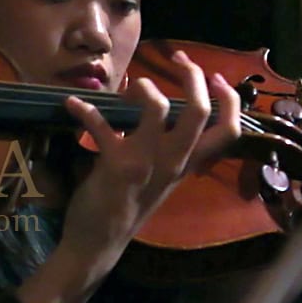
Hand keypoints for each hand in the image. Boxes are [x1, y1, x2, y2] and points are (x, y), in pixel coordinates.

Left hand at [60, 51, 239, 262]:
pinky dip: (85, 110)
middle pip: (200, 112)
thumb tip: (157, 110)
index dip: (229, 99)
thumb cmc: (128, 206)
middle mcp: (174, 163)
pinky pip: (102, 125)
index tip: (214, 76)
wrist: (99, 243)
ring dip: (144, 88)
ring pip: (159, 109)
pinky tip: (72, 104)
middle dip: (192, 77)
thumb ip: (166, 149)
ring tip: (130, 85)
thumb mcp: (159, 179)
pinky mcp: (116, 165)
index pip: (228, 132)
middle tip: (177, 59)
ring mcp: (146, 163)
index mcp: (187, 165)